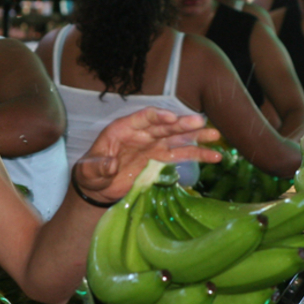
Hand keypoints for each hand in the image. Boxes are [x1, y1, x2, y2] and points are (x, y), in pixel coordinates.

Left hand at [73, 108, 220, 203]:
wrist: (98, 187)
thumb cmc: (90, 173)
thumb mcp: (88, 170)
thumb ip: (98, 166)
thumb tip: (110, 165)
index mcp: (124, 129)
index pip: (143, 117)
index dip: (157, 116)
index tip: (171, 118)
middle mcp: (142, 134)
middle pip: (165, 126)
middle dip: (182, 124)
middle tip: (200, 122)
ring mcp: (153, 146)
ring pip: (177, 139)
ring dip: (196, 137)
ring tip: (215, 136)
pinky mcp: (160, 160)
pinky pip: (181, 155)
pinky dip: (197, 155)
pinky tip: (214, 156)